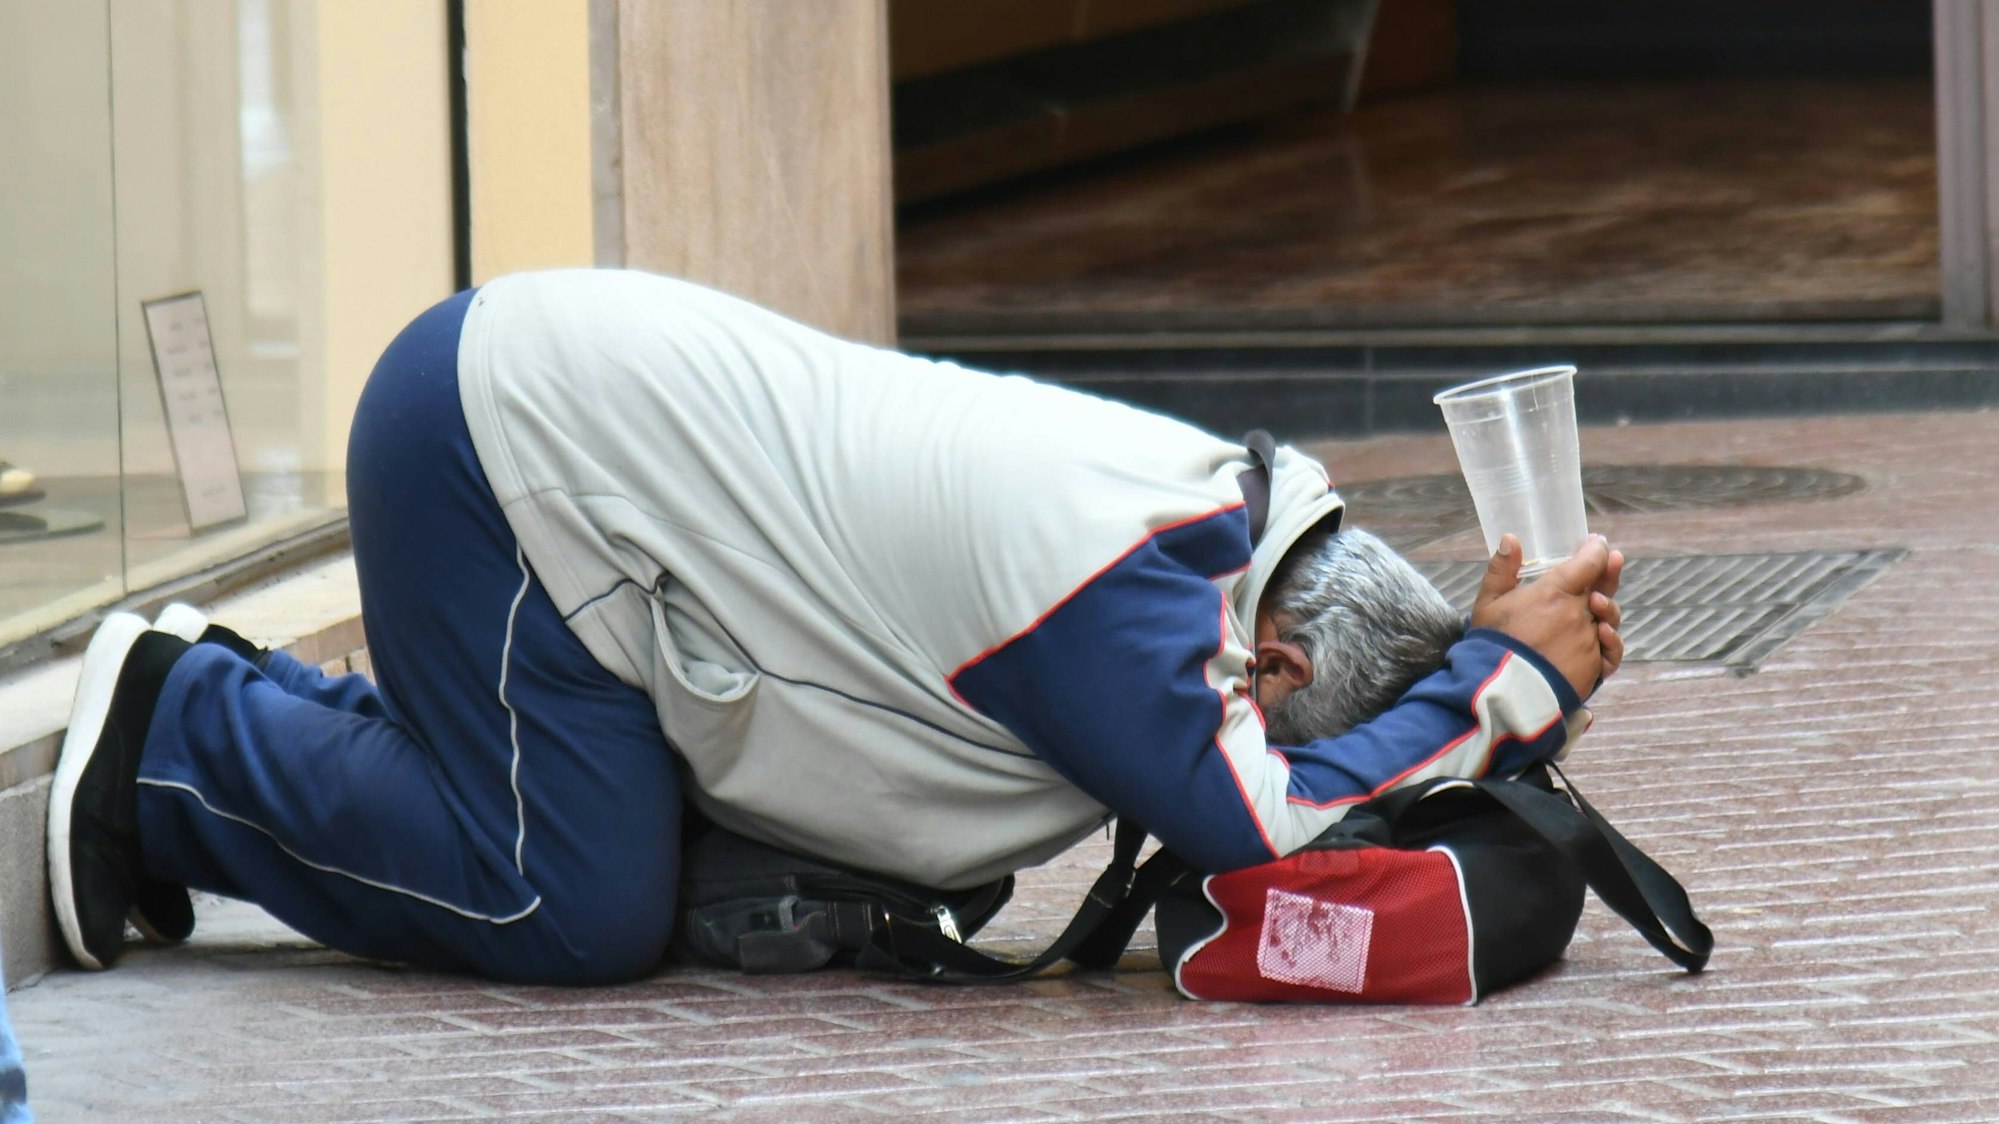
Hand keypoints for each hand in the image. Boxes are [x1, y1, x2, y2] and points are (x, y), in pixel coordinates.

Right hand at [1470, 534, 1621, 697]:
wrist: (1502, 691)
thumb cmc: (1492, 644)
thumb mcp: (1488, 602)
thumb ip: (1502, 568)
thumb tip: (1511, 538)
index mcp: (1555, 592)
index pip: (1589, 562)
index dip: (1596, 549)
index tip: (1595, 543)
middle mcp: (1578, 613)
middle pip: (1603, 588)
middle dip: (1608, 571)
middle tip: (1612, 560)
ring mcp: (1588, 640)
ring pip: (1607, 618)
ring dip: (1605, 607)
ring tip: (1598, 603)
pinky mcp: (1593, 666)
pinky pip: (1611, 650)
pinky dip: (1611, 640)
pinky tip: (1603, 633)